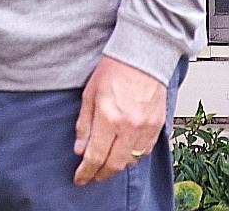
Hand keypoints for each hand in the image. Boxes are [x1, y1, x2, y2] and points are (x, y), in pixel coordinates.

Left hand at [73, 55, 166, 184]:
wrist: (142, 59)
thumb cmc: (113, 71)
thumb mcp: (88, 95)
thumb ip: (84, 125)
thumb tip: (80, 150)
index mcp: (109, 118)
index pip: (96, 156)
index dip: (86, 171)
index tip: (79, 179)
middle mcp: (129, 127)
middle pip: (115, 164)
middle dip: (101, 174)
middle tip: (91, 177)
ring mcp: (146, 129)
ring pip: (131, 160)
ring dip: (116, 166)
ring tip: (104, 165)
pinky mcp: (158, 127)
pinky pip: (145, 151)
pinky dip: (132, 156)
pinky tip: (122, 153)